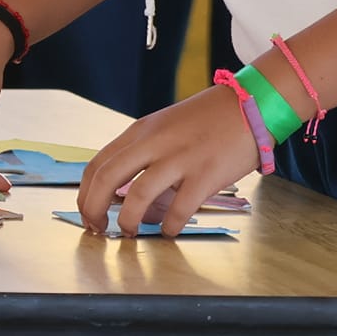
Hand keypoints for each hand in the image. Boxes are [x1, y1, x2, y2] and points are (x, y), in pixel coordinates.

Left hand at [77, 86, 262, 238]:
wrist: (251, 103)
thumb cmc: (208, 119)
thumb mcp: (165, 127)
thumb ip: (143, 153)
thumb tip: (124, 195)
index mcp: (142, 131)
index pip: (97, 163)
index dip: (85, 194)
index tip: (88, 213)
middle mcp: (155, 142)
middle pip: (107, 178)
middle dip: (93, 209)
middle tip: (97, 228)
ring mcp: (180, 158)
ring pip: (138, 196)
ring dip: (127, 220)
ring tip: (129, 232)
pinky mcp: (205, 174)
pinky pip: (178, 209)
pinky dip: (168, 226)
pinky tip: (169, 229)